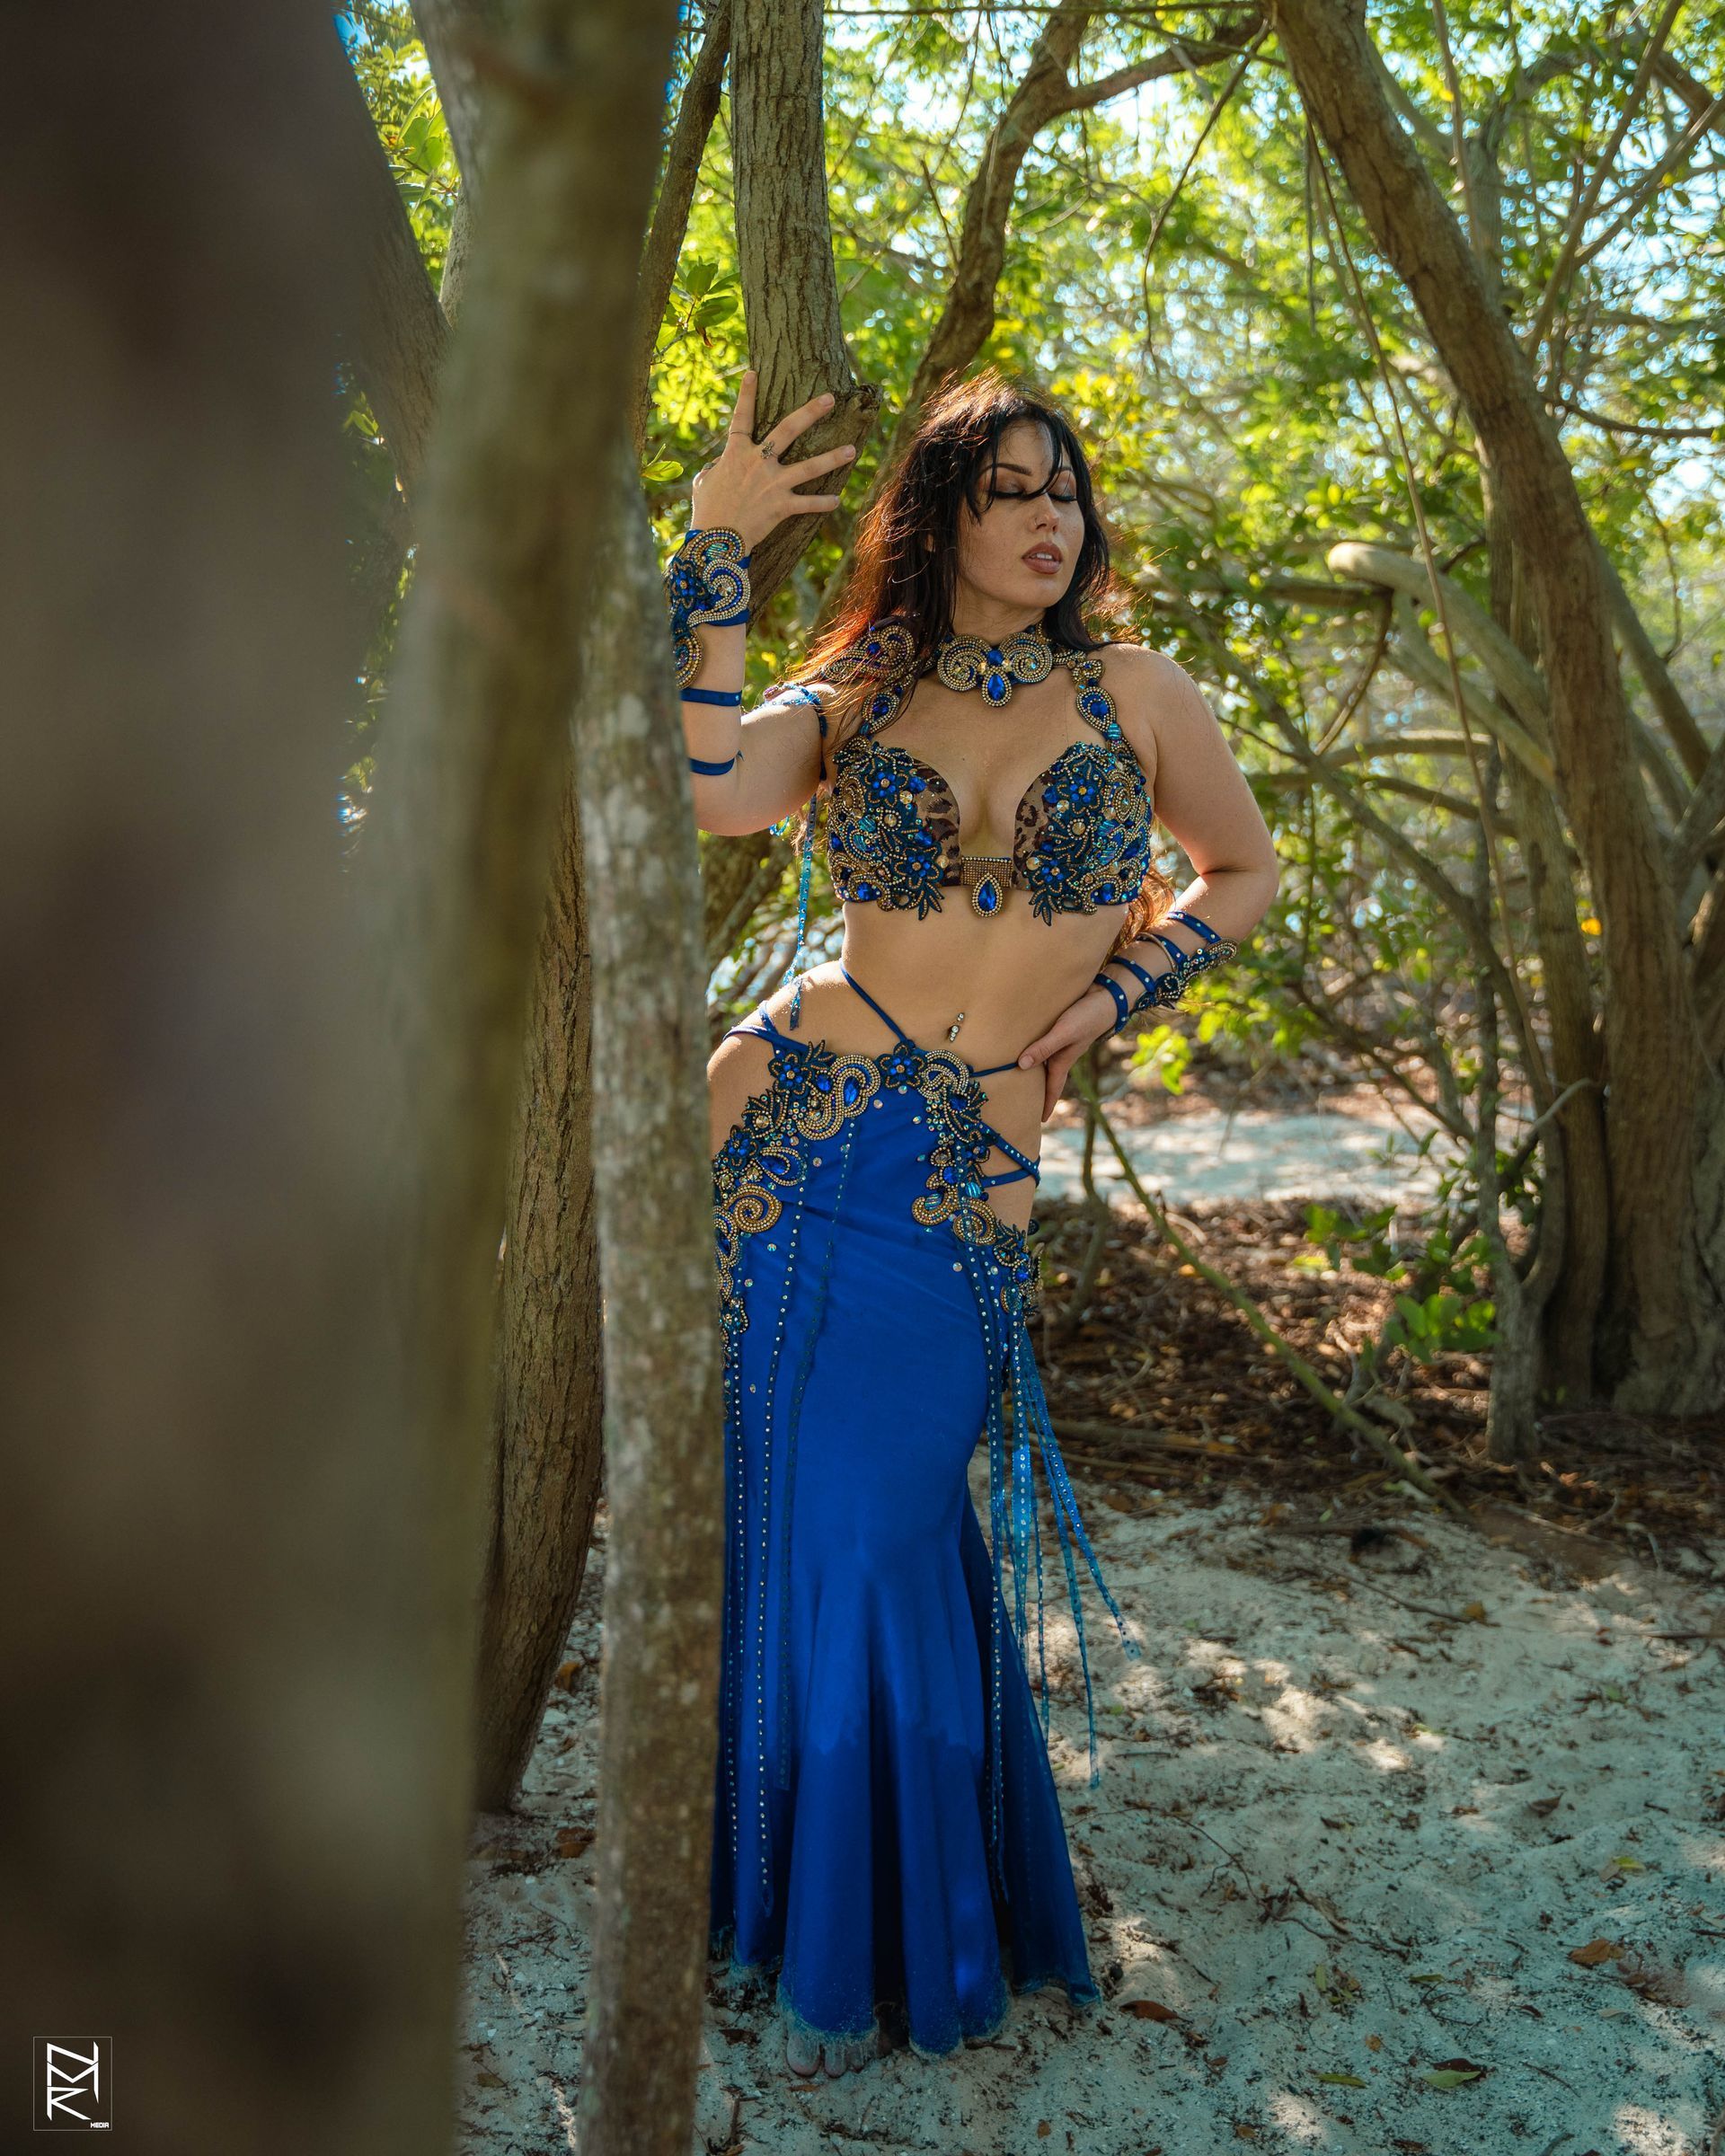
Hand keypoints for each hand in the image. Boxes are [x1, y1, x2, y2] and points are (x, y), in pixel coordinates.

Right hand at [689, 368, 857, 552]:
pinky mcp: (781, 506)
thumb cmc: (707, 511)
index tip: (753, 373)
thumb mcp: (704, 482)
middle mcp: (758, 462)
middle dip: (811, 412)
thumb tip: (719, 467)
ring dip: (833, 457)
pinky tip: (837, 501)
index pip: (742, 417)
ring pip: (809, 466)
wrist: (715, 540)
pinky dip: (822, 503)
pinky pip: (808, 503)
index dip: (746, 395)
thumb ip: (715, 469)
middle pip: (788, 429)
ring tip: (852, 449)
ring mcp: (773, 483)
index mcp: (736, 453)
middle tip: (830, 399)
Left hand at [1014, 983, 1117, 1119]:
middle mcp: (1062, 1053)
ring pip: (1046, 1060)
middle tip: (1026, 1103)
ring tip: (1022, 1077)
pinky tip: (1026, 1044)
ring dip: (1035, 1069)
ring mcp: (1062, 1041)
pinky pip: (1045, 1043)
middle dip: (1039, 1091)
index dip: (1046, 1104)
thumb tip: (1022, 1065)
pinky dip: (1036, 1048)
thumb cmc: (1087, 1016)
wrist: (1106, 995)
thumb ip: (1044, 1048)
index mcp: (1063, 1060)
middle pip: (1047, 1077)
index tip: (1040, 1121)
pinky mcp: (1060, 1027)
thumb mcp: (1064, 1033)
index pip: (1052, 1088)